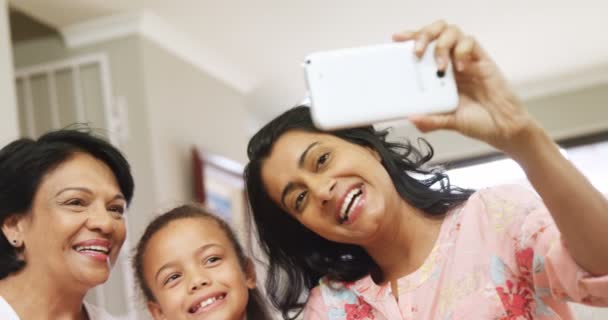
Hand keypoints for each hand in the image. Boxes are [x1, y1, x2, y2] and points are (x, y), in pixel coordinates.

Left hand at [393, 20, 542, 155]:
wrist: (503, 129)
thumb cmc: (477, 121)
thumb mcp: (448, 122)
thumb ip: (431, 120)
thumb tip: (413, 118)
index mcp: (440, 74)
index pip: (424, 47)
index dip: (411, 39)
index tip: (396, 39)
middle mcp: (452, 63)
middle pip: (437, 32)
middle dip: (424, 35)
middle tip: (417, 52)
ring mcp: (467, 60)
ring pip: (453, 32)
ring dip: (442, 45)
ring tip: (441, 66)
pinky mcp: (483, 62)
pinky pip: (471, 43)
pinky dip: (463, 51)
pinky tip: (461, 68)